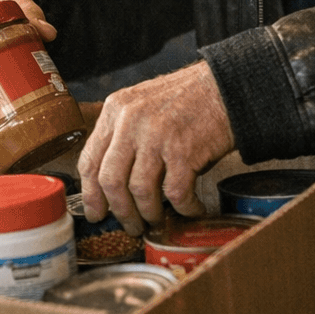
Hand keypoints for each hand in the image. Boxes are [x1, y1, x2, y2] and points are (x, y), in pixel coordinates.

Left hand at [76, 61, 234, 235]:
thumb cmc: (186, 100)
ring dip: (149, 214)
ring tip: (157, 220)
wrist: (225, 87)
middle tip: (129, 226)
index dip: (90, 194)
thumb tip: (110, 183)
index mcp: (116, 109)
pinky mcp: (183, 150)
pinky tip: (191, 210)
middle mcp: (131, 121)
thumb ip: (122, 134)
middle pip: (110, 181)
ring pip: (140, 191)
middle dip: (119, 211)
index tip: (95, 212)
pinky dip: (184, 208)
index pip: (89, 160)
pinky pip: (176, 193)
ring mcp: (156, 135)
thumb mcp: (141, 105)